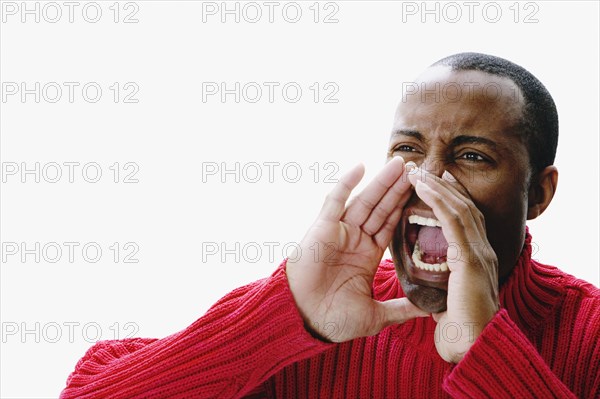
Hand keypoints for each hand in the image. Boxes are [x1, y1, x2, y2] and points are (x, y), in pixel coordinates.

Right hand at [286, 157, 428, 342]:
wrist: (304, 321)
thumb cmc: (334, 319)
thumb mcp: (376, 315)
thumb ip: (402, 308)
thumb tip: (430, 309)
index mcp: (368, 255)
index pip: (392, 225)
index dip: (406, 208)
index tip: (426, 192)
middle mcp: (355, 239)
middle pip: (382, 207)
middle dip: (399, 188)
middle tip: (418, 168)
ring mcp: (339, 232)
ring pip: (365, 201)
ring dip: (381, 182)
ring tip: (400, 163)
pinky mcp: (323, 228)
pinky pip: (335, 201)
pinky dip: (346, 183)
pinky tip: (360, 166)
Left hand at [407, 164, 499, 362]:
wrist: (474, 345)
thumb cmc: (460, 328)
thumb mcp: (448, 298)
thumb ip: (440, 285)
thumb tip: (424, 284)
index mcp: (477, 258)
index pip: (465, 219)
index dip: (450, 199)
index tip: (434, 184)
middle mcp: (482, 249)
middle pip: (463, 207)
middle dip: (442, 186)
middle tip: (422, 169)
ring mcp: (479, 252)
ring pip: (458, 208)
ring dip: (436, 187)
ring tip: (417, 171)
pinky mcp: (469, 258)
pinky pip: (452, 220)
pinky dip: (437, 200)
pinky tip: (422, 187)